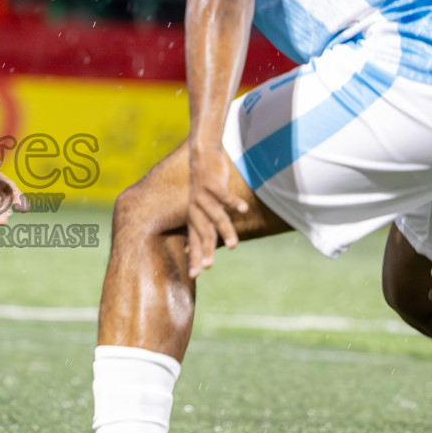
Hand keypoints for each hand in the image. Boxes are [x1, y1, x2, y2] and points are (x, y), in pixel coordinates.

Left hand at [186, 143, 248, 276]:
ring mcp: (203, 197)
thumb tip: (188, 250)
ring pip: (216, 217)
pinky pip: (224, 196)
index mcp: (194, 218)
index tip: (194, 276)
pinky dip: (234, 202)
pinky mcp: (212, 184)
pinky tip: (243, 210)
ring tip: (235, 246)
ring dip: (226, 231)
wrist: (201, 155)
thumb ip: (198, 228)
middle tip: (209, 266)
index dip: (194, 258)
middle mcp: (196, 210)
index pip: (194, 242)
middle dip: (206, 250)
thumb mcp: (199, 209)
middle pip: (204, 234)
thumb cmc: (203, 187)